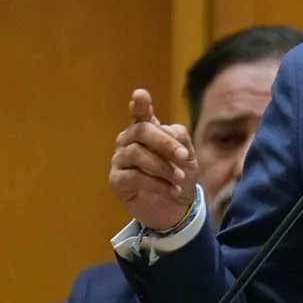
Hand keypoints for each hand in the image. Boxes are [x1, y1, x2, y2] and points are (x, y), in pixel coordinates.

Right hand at [108, 89, 199, 231]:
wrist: (177, 208)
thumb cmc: (180, 176)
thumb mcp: (186, 155)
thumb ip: (178, 138)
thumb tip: (166, 132)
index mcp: (146, 131)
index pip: (140, 114)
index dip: (140, 105)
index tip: (140, 95)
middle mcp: (128, 141)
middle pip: (141, 131)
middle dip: (165, 143)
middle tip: (183, 157)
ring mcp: (120, 160)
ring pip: (137, 155)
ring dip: (163, 167)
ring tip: (179, 179)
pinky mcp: (116, 180)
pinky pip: (133, 177)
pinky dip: (156, 184)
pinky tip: (171, 191)